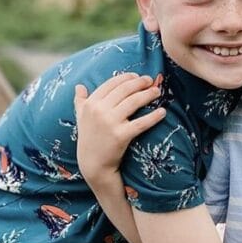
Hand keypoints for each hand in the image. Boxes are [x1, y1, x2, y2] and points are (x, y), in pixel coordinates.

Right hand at [74, 73, 165, 187]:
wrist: (93, 165)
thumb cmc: (89, 140)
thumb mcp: (80, 118)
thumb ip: (80, 101)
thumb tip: (79, 86)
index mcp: (91, 104)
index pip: (111, 84)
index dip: (126, 78)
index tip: (137, 77)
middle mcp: (99, 110)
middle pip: (124, 90)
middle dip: (140, 83)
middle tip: (150, 81)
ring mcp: (110, 123)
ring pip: (134, 102)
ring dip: (148, 94)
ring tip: (157, 92)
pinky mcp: (121, 136)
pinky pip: (141, 123)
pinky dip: (154, 116)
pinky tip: (162, 112)